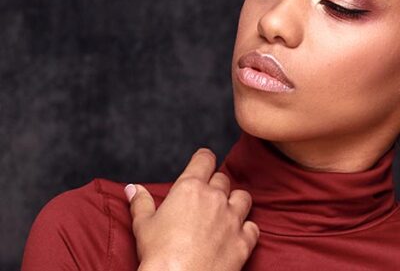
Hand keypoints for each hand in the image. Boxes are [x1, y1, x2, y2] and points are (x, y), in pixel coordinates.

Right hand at [126, 148, 259, 270]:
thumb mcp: (143, 225)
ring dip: (235, 202)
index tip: (203, 161)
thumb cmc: (158, 255)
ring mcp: (233, 218)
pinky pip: (253, 227)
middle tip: (204, 199)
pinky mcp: (244, 240)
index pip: (204, 159)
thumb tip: (133, 188)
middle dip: (215, 186)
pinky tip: (235, 235)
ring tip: (224, 213)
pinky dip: (246, 229)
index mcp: (190, 189)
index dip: (204, 159)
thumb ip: (141, 203)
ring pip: (243, 197)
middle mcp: (216, 198)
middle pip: (222, 179)